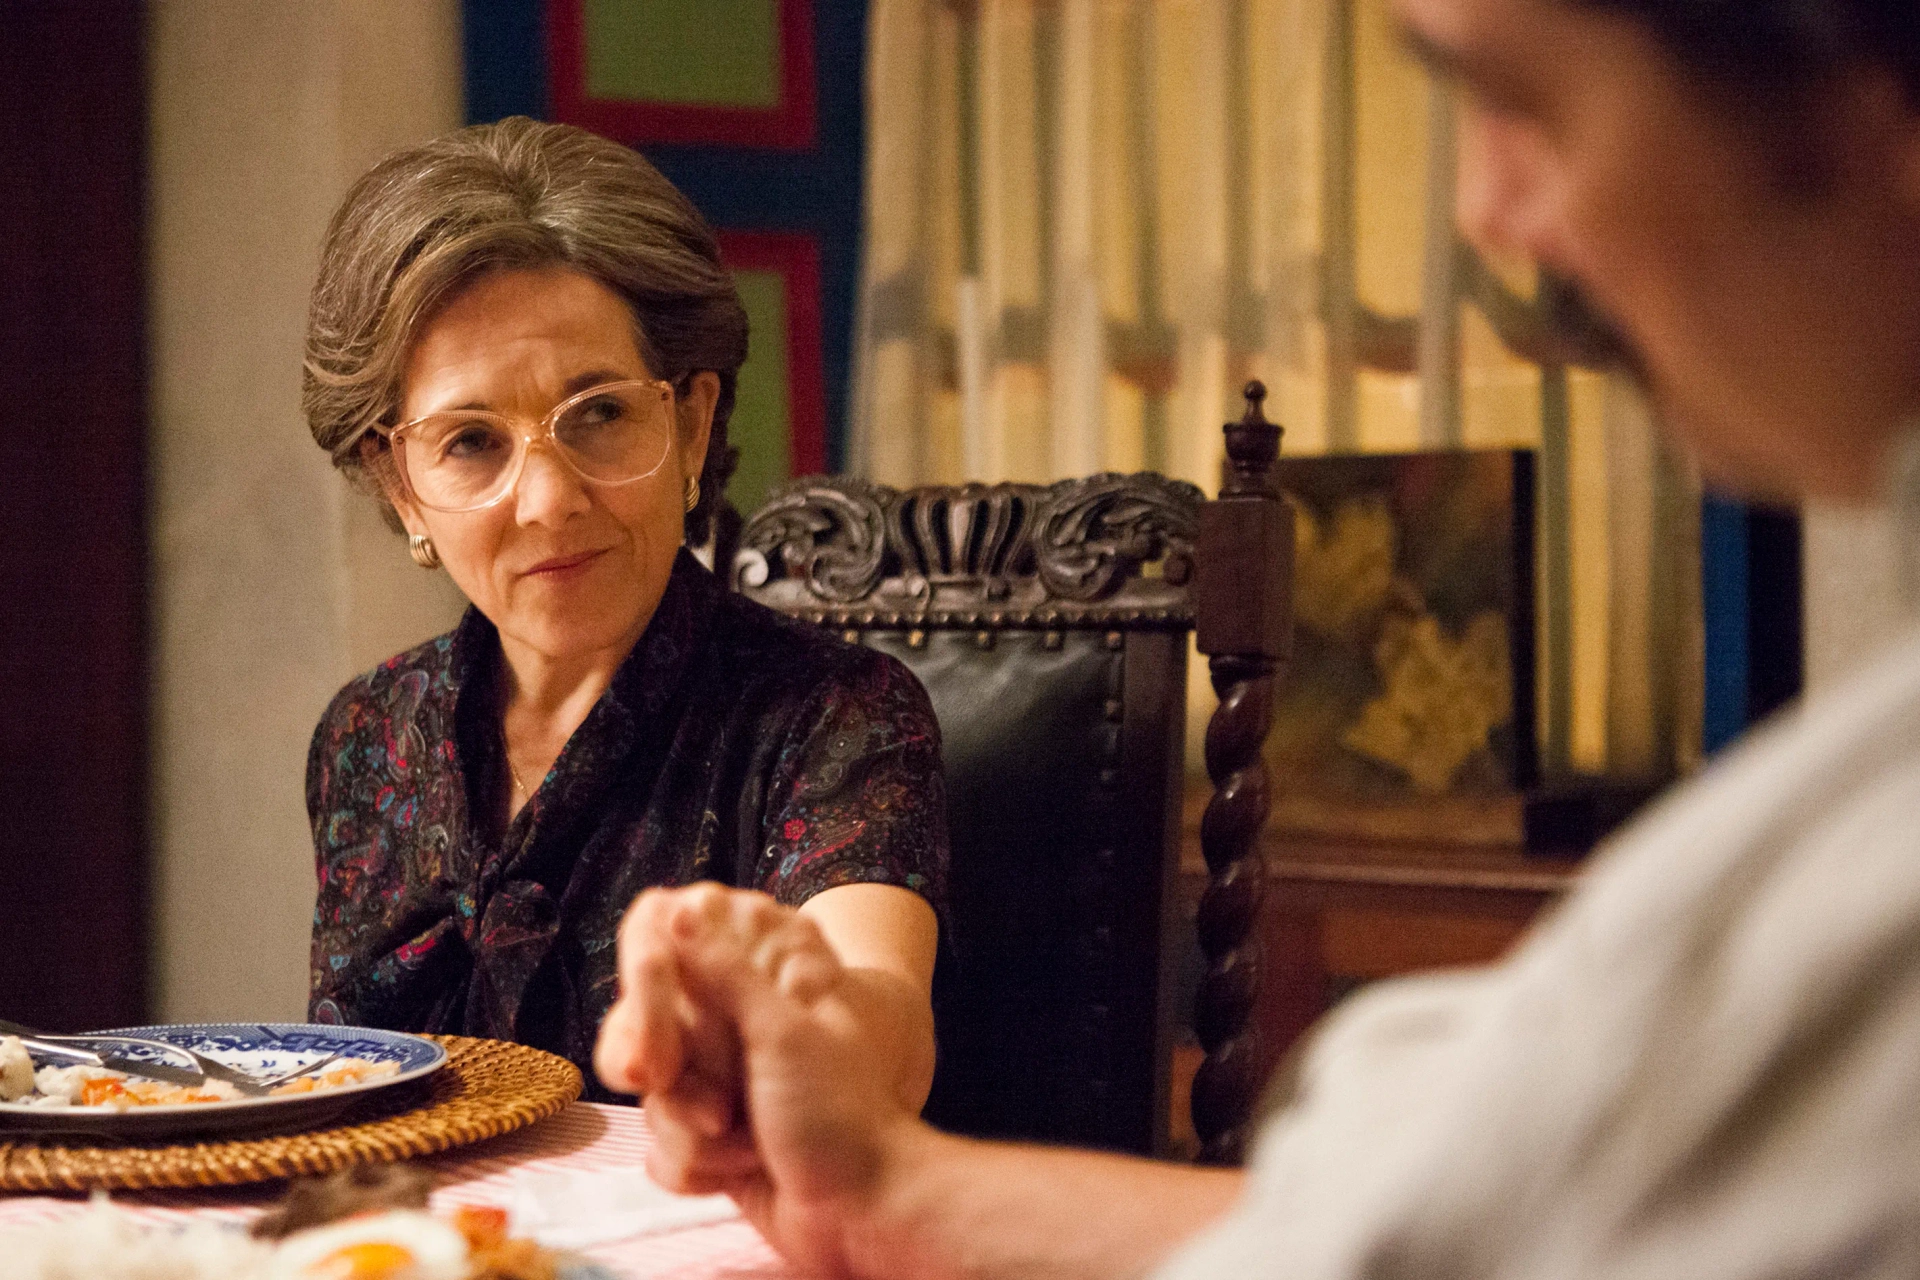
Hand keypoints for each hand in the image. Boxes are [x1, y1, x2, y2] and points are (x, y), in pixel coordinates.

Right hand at [595, 884, 930, 1277]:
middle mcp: (727, 1034)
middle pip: (643, 1046)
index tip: (660, 1056)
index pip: (663, 966)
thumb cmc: (837, 1111)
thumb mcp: (783, 1032)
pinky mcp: (707, 1144)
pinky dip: (698, 1170)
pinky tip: (743, 1172)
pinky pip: (661, 1154)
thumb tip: (680, 911)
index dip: (648, 1006)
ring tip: (750, 1144)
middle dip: (680, 1091)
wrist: (863, 1210)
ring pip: (651, 1107)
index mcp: (751, 991)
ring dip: (694, 1139)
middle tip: (723, 1111)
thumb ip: (725, 974)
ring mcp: (714, 1090)